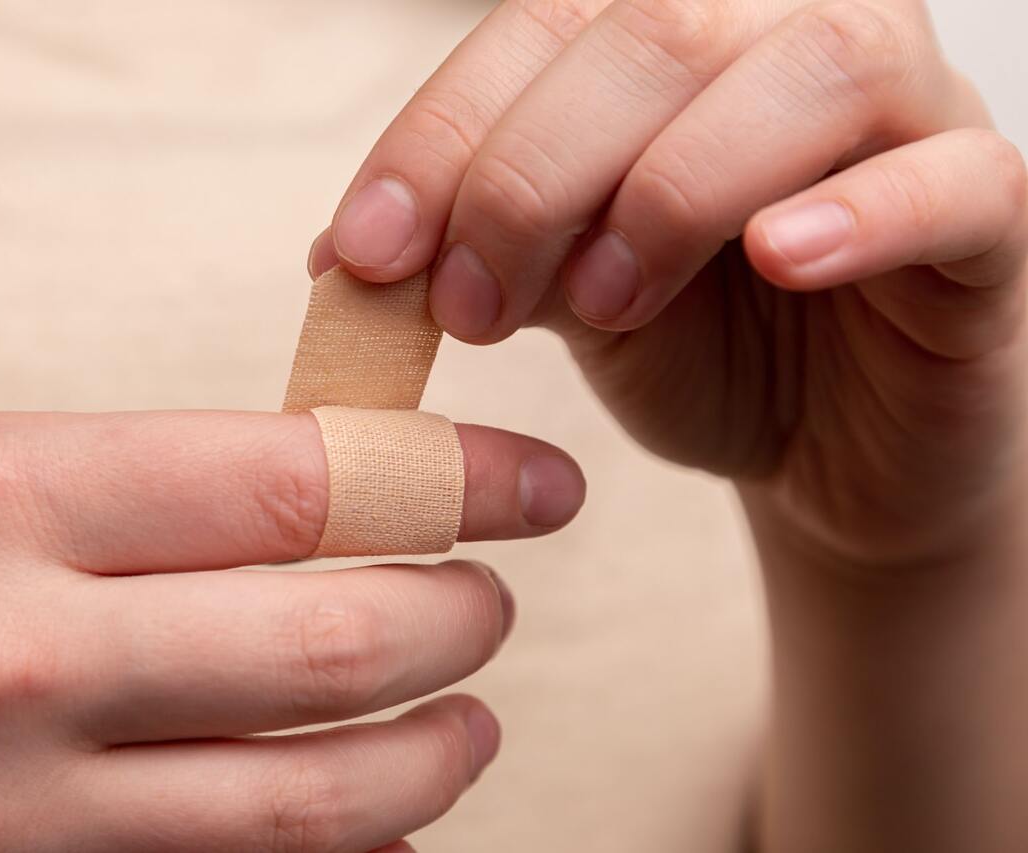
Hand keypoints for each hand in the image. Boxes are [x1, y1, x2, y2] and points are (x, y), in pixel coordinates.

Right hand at [0, 410, 583, 851]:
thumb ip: (175, 486)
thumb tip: (368, 505)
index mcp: (5, 495)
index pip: (305, 478)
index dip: (459, 477)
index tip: (539, 484)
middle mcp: (11, 654)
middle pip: (339, 642)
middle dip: (464, 617)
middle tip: (487, 601)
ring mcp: (19, 810)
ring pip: (323, 799)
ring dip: (439, 752)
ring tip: (465, 717)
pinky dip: (352, 848)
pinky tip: (377, 808)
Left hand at [310, 0, 1027, 569]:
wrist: (824, 450)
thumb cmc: (695, 352)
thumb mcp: (562, 297)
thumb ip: (479, 249)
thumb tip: (343, 253)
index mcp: (673, 39)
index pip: (544, 29)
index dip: (443, 136)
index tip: (366, 254)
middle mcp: (787, 37)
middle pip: (656, 33)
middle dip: (533, 176)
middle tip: (468, 306)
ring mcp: (908, 110)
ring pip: (809, 72)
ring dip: (674, 189)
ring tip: (602, 304)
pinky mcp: (987, 211)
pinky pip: (952, 179)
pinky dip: (859, 213)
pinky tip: (777, 263)